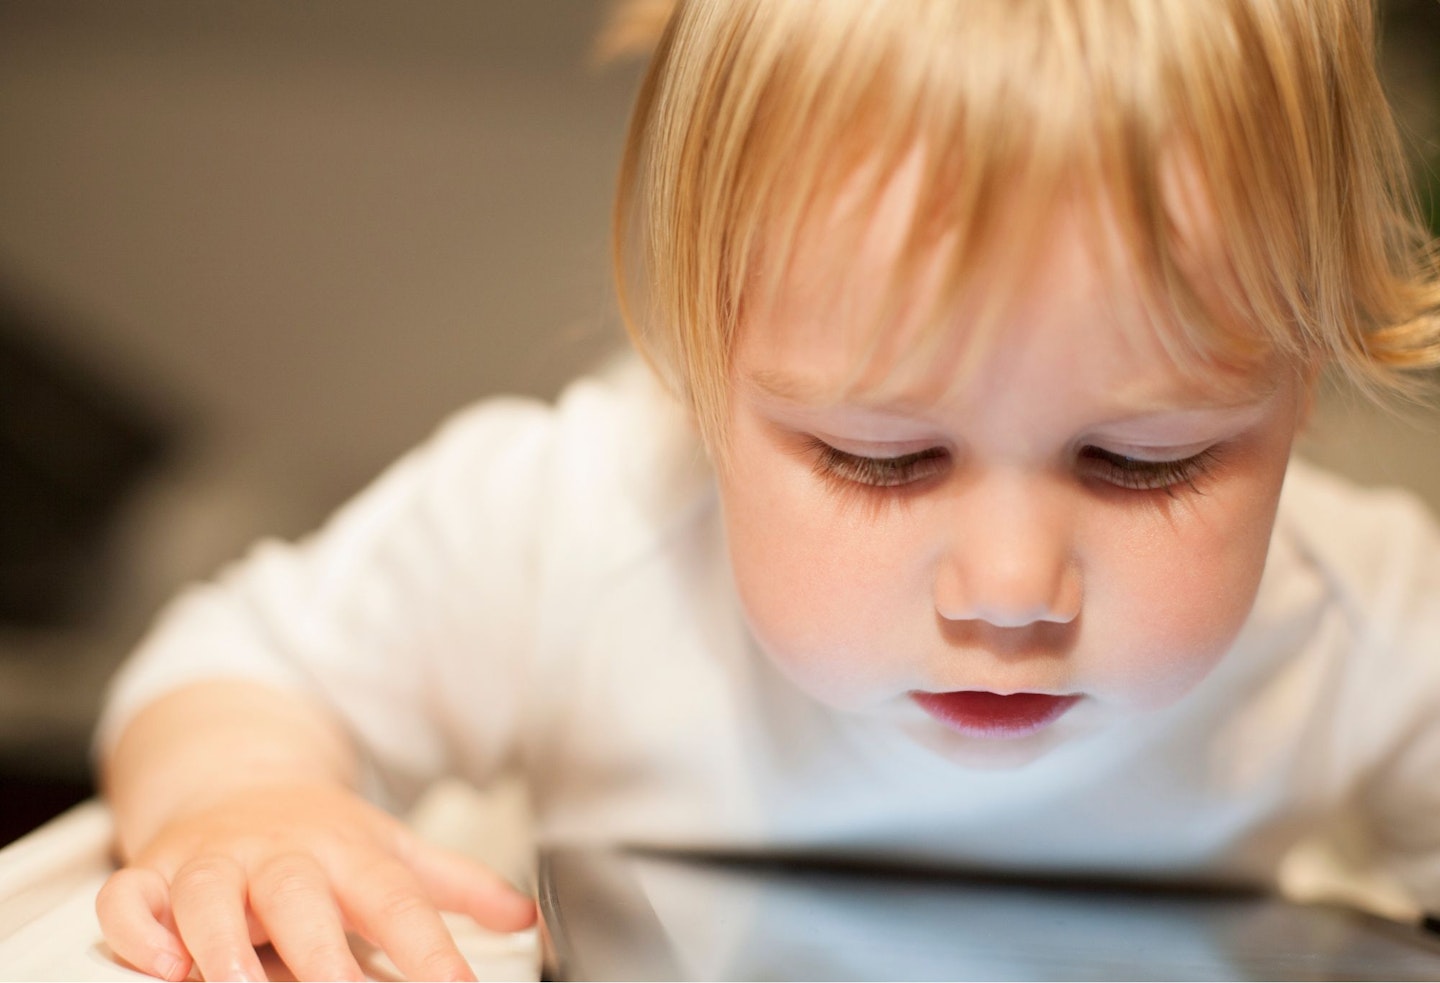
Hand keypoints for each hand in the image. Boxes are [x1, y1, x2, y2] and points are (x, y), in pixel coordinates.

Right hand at [94, 781, 536, 981]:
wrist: (236, 777)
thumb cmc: (320, 834)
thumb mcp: (394, 849)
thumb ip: (459, 887)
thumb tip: (525, 917)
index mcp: (348, 850)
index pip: (396, 900)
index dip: (427, 950)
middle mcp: (280, 852)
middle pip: (300, 896)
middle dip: (319, 954)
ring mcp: (215, 858)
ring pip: (209, 896)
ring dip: (221, 944)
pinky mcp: (155, 871)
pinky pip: (130, 897)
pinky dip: (140, 929)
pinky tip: (163, 963)